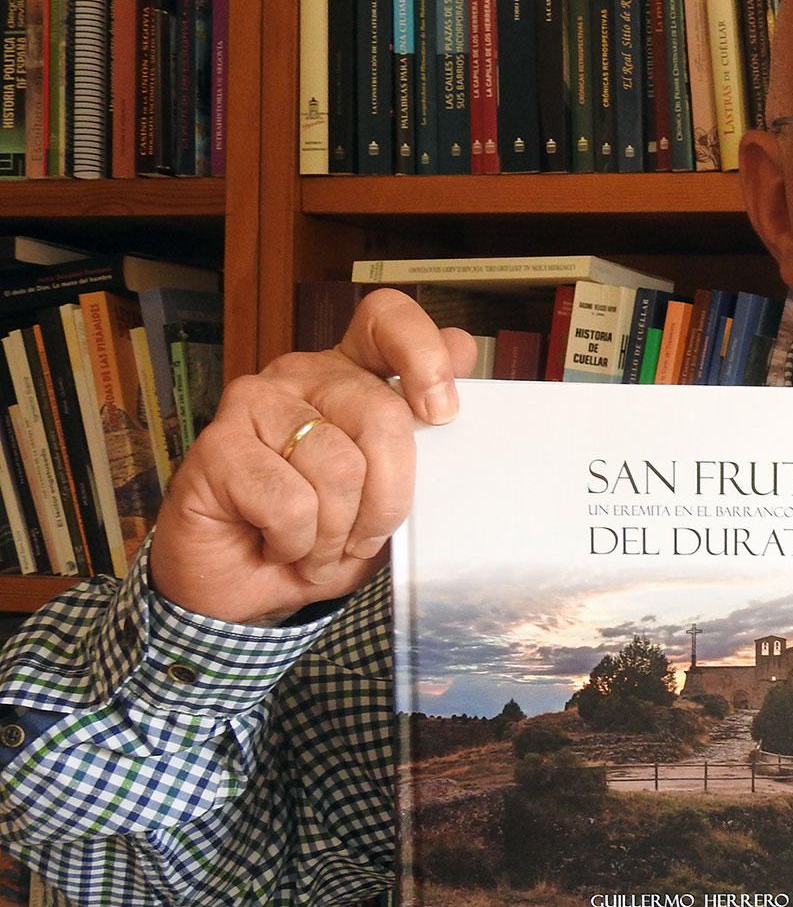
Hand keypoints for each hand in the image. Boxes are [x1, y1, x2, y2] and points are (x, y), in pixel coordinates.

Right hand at [149, 289, 476, 623]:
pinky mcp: (216, 445)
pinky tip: (279, 546)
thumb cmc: (322, 536)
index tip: (443, 414)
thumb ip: (423, 439)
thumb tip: (460, 363)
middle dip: (389, 498)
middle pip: (380, 414)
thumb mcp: (389, 496)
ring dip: (338, 533)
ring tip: (319, 548)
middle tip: (366, 537)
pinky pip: (291, 504)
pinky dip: (298, 544)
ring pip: (338, 466)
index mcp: (350, 375)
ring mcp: (254, 402)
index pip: (386, 319)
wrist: (245, 587)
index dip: (423, 355)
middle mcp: (302, 375)